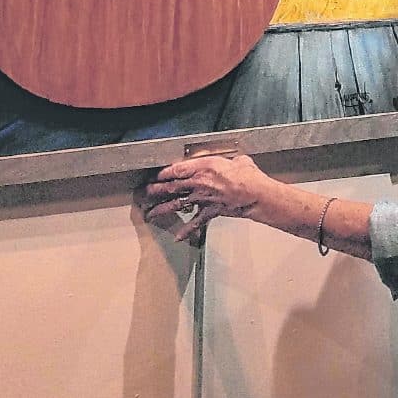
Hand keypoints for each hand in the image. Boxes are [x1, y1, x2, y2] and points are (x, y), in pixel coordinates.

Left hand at [139, 154, 269, 242]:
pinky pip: (195, 222)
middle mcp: (198, 183)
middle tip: (144, 192)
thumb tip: (235, 162)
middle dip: (155, 190)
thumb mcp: (238, 160)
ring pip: (177, 204)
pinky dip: (186, 231)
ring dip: (161, 209)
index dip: (162, 173)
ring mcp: (202, 199)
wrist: (254, 193)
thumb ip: (230, 161)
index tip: (154, 176)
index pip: (176, 170)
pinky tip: (177, 237)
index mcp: (202, 167)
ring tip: (150, 214)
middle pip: (171, 187)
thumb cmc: (247, 175)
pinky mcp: (210, 212)